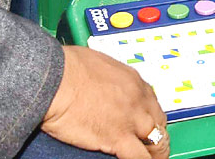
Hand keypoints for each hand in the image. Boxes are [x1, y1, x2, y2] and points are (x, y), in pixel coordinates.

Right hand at [43, 45, 168, 158]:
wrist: (56, 80)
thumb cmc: (67, 68)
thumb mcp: (98, 65)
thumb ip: (109, 80)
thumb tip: (104, 86)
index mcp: (133, 81)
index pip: (152, 103)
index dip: (150, 117)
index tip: (146, 125)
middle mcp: (137, 99)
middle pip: (159, 123)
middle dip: (157, 135)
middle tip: (153, 146)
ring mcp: (130, 119)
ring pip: (157, 143)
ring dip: (155, 153)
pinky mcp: (117, 138)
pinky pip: (139, 158)